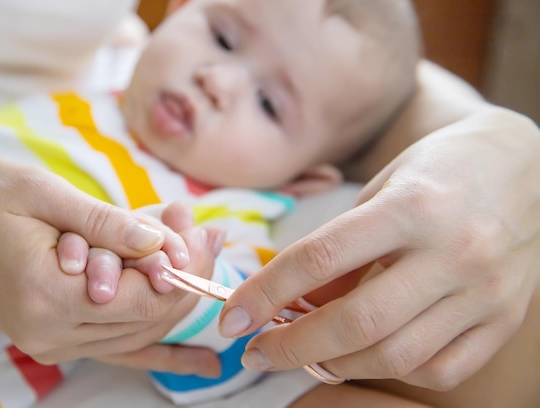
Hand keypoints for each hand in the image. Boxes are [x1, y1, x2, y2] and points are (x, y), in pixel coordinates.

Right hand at [0, 157, 197, 363]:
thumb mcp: (43, 193)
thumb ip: (104, 223)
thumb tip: (159, 244)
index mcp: (46, 294)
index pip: (142, 296)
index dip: (182, 266)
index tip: (201, 231)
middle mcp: (51, 332)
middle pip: (149, 317)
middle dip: (187, 274)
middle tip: (209, 234)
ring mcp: (53, 343)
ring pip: (141, 334)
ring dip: (177, 295)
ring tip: (203, 247)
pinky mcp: (56, 340)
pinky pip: (121, 354)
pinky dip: (164, 355)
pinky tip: (202, 364)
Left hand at [218, 108, 539, 389]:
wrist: (523, 167)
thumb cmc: (438, 171)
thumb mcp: (379, 191)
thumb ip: (340, 251)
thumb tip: (295, 305)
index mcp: (412, 207)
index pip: (320, 259)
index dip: (265, 293)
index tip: (233, 317)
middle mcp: (453, 253)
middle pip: (356, 322)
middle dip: (291, 347)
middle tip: (257, 351)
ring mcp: (484, 293)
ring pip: (394, 356)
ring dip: (333, 365)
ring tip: (304, 354)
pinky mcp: (503, 320)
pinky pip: (438, 369)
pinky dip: (389, 371)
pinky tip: (364, 356)